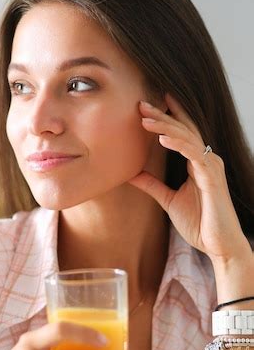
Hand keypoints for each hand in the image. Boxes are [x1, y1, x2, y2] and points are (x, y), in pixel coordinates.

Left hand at [128, 93, 250, 263]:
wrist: (218, 245)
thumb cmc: (199, 224)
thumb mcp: (168, 200)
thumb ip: (152, 185)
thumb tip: (131, 173)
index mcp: (197, 163)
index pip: (182, 133)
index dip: (168, 116)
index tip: (148, 104)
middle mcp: (206, 160)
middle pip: (183, 130)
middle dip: (162, 115)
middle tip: (141, 104)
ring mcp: (210, 167)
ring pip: (188, 138)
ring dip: (165, 126)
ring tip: (145, 118)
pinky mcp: (212, 179)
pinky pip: (194, 155)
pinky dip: (178, 144)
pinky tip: (163, 138)